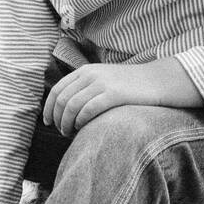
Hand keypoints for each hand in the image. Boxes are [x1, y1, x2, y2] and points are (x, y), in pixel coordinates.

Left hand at [42, 61, 186, 135]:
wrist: (156, 80)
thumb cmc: (129, 86)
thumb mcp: (103, 79)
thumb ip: (85, 87)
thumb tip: (64, 107)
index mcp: (86, 70)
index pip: (57, 90)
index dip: (48, 108)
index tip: (48, 122)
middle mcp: (91, 74)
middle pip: (62, 100)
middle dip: (57, 118)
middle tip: (61, 131)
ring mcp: (102, 83)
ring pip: (71, 106)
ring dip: (67, 123)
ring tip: (70, 133)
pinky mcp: (113, 94)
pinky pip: (88, 110)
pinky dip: (80, 121)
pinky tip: (82, 128)